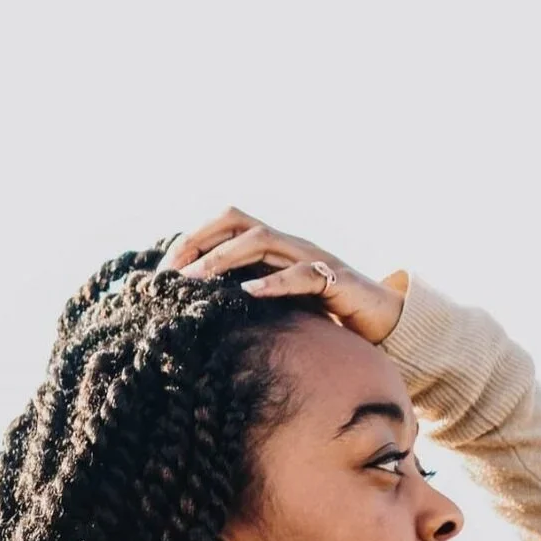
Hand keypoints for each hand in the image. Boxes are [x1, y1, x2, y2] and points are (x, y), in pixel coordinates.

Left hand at [160, 207, 404, 344]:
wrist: (382, 320)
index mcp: (271, 247)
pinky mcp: (338, 280)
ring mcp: (314, 257)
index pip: (223, 225)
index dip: (190, 242)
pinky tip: (249, 293)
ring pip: (264, 240)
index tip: (159, 274)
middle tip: (170, 274)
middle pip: (237, 220)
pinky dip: (274, 283)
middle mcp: (289, 244)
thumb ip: (240, 301)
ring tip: (196, 281)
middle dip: (198, 241)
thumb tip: (189, 315)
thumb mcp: (273, 305)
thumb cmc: (321, 314)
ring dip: (224, 259)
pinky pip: (304, 274)